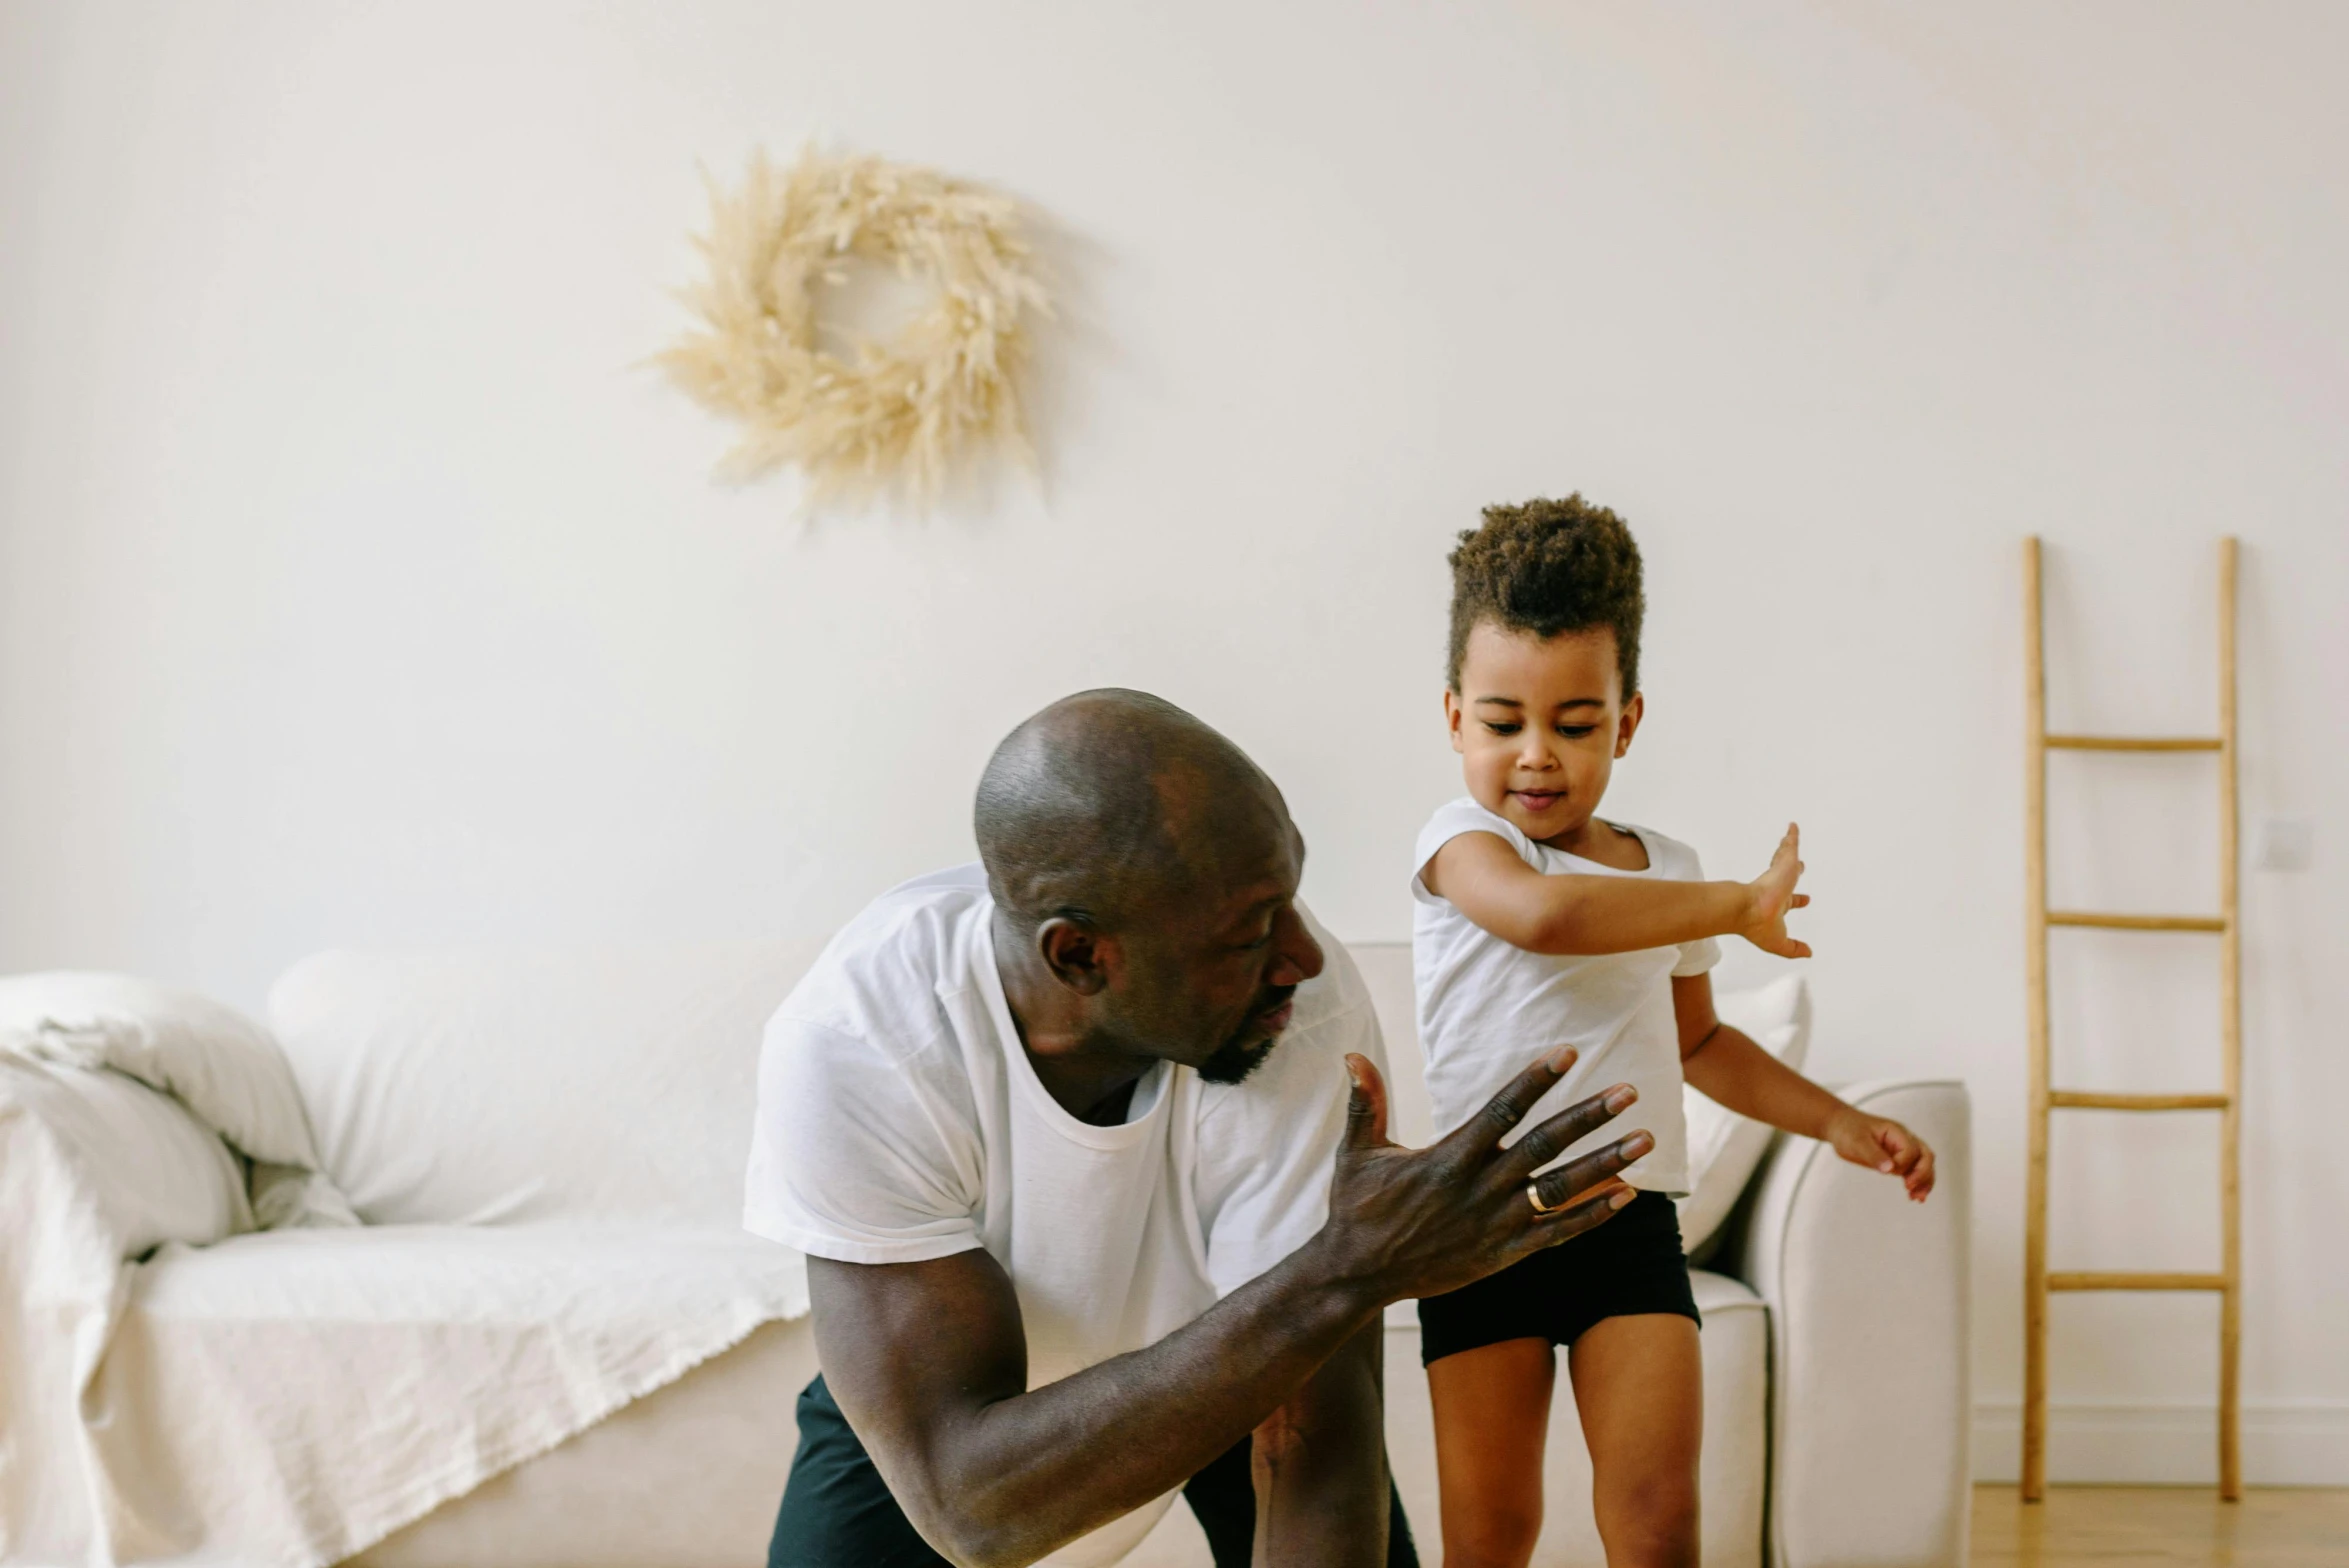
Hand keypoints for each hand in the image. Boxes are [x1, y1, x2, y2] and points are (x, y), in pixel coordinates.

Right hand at [1319, 1048, 1652, 1303]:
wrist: (1358, 1276)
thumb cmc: (1356, 1208)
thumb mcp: (1357, 1153)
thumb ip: (1366, 1103)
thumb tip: (1353, 1056)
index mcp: (1449, 1157)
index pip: (1503, 1109)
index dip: (1537, 1080)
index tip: (1570, 1052)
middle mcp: (1479, 1188)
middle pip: (1546, 1145)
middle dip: (1589, 1116)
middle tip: (1629, 1091)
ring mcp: (1495, 1223)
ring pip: (1561, 1189)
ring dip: (1606, 1163)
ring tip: (1645, 1139)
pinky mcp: (1503, 1254)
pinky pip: (1557, 1233)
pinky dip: (1593, 1215)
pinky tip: (1627, 1195)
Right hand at [1739, 823, 1812, 958]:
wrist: (1749, 909)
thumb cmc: (1759, 926)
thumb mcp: (1780, 943)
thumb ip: (1794, 948)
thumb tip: (1809, 953)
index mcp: (1777, 905)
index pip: (1790, 901)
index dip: (1797, 901)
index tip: (1805, 900)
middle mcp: (1777, 887)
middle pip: (1787, 876)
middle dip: (1793, 871)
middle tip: (1799, 865)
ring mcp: (1779, 874)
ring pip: (1785, 858)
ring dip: (1788, 849)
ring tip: (1790, 839)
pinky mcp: (1783, 862)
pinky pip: (1790, 845)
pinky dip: (1793, 836)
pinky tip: (1794, 827)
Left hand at [1825, 1108, 1935, 1200]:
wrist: (1840, 1127)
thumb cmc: (1848, 1131)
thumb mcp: (1857, 1142)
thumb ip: (1874, 1154)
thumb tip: (1890, 1169)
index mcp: (1896, 1131)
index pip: (1910, 1150)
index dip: (1902, 1163)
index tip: (1887, 1170)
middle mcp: (1904, 1139)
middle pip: (1926, 1155)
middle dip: (1922, 1173)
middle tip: (1909, 1187)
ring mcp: (1903, 1149)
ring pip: (1924, 1165)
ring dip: (1924, 1182)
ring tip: (1918, 1199)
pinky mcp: (1898, 1159)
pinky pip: (1914, 1171)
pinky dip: (1918, 1183)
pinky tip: (1915, 1197)